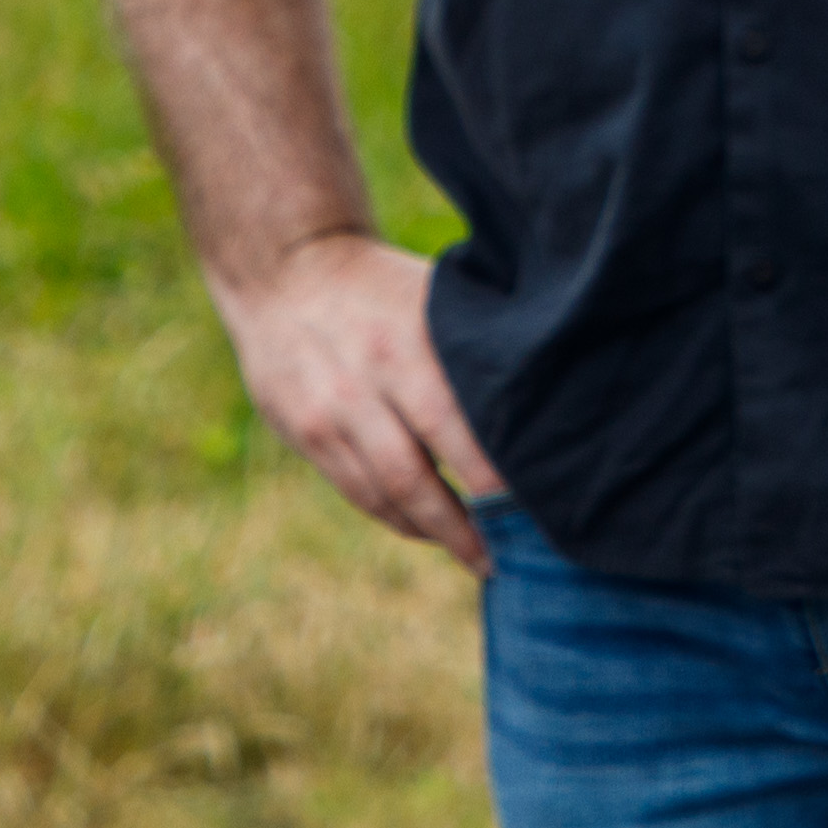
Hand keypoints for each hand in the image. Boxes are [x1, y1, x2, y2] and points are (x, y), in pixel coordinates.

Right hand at [213, 229, 511, 573]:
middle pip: (420, 478)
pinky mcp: (304, 435)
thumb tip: (542, 403)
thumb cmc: (382, 286)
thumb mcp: (429, 298)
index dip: (498, 479)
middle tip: (518, 553)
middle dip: (471, 525)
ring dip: (436, 533)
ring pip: (386, 496)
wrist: (285, 270)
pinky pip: (358, 493)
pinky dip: (399, 518)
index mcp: (407, 345)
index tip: (542, 505)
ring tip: (481, 556)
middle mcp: (364, 385)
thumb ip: (471, 349)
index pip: (460, 430)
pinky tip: (432, 530)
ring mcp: (328, 415)